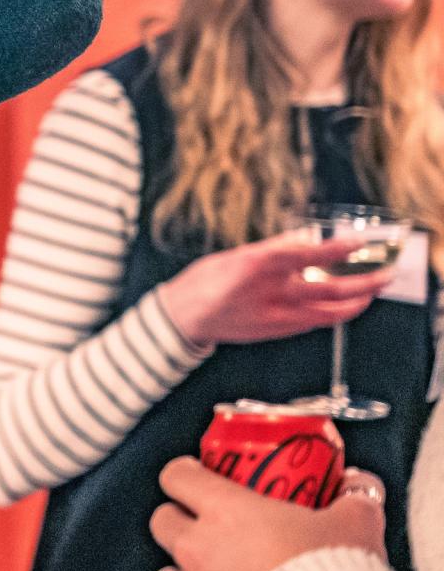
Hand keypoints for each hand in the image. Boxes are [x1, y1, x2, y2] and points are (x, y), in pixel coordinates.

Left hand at [150, 457, 386, 570]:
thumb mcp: (356, 525)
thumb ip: (353, 497)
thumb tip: (357, 485)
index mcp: (226, 512)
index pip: (178, 477)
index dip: (185, 475)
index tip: (194, 478)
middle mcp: (197, 551)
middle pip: (163, 523)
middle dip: (179, 523)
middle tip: (205, 531)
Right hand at [157, 233, 394, 348]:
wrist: (184, 319)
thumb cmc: (204, 284)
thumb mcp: (235, 255)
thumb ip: (273, 249)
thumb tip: (303, 239)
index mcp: (259, 267)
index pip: (309, 255)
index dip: (338, 248)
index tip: (359, 242)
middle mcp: (273, 294)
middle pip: (332, 291)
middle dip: (366, 284)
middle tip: (386, 276)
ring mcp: (278, 317)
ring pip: (330, 314)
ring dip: (356, 304)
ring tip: (370, 294)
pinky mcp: (278, 332)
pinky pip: (315, 323)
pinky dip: (332, 314)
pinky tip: (339, 308)